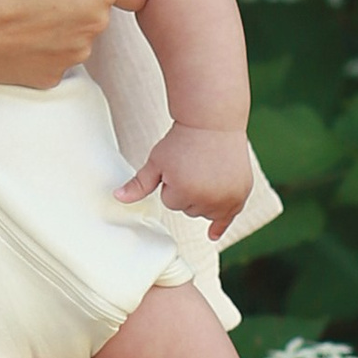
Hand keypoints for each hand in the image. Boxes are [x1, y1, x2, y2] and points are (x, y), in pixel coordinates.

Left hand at [118, 122, 255, 231]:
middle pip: (189, 209)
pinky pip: (230, 216)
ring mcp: (227, 198)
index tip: (178, 164)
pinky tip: (212, 235)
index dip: (171, 182)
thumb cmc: (181, 141)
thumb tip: (116, 198)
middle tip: (194, 165)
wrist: (212, 123)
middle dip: (188, 190)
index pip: (169, 202)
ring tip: (207, 171)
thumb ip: (139, 184)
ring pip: (207, 211)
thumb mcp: (156, 162)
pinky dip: (222, 222)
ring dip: (204, 198)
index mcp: (183, 193)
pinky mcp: (241, 193)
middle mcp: (207, 200)